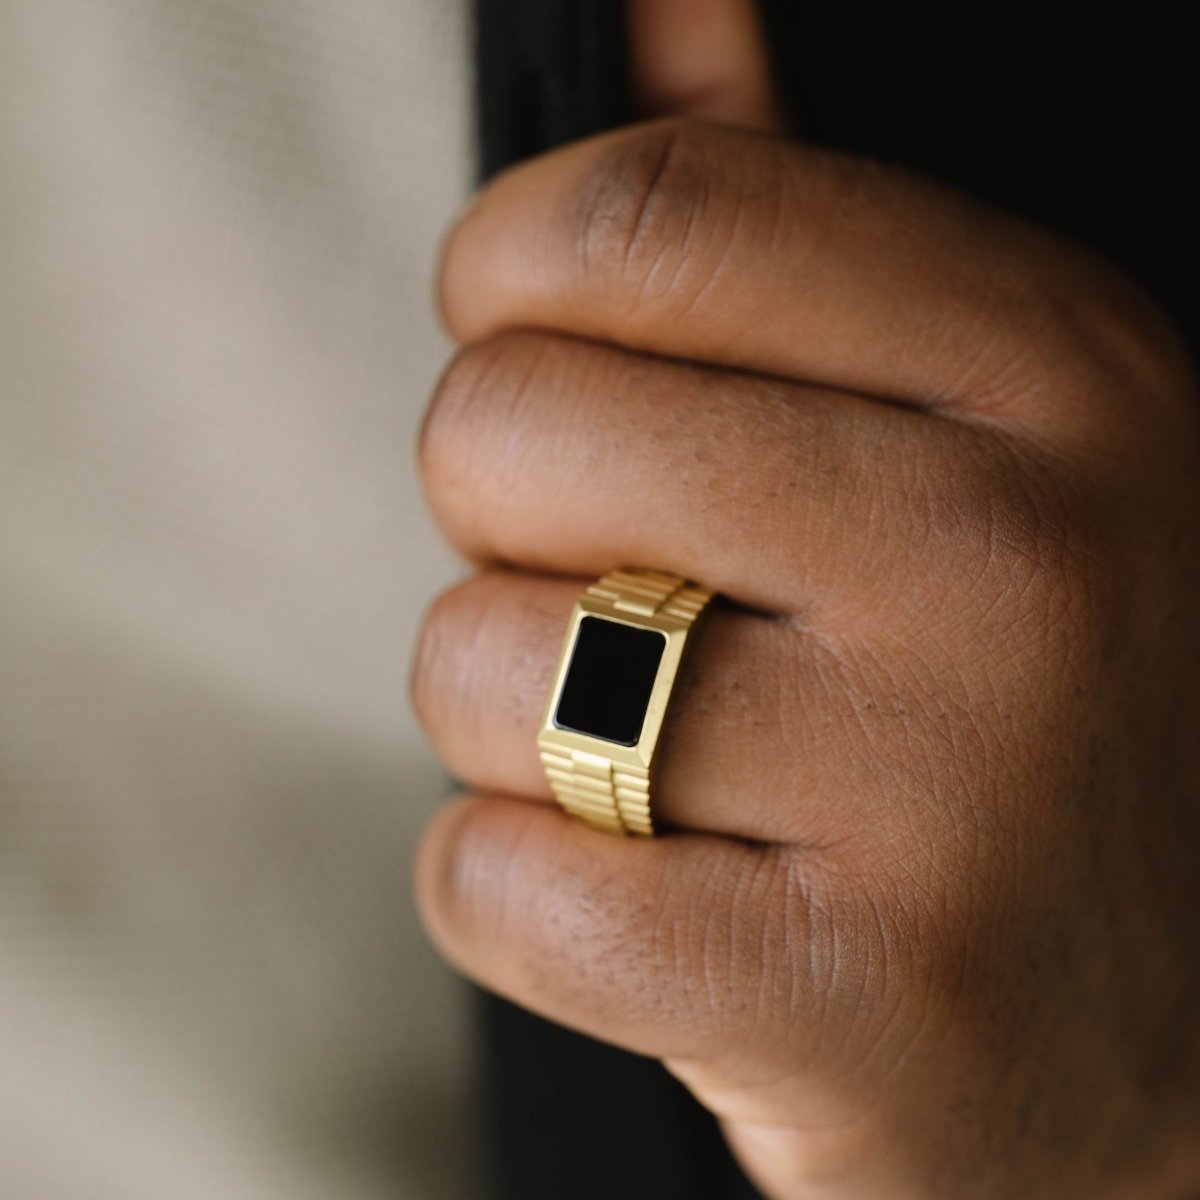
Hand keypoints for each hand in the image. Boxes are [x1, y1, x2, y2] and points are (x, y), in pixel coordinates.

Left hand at [411, 37, 1199, 1199]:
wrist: (1140, 1032)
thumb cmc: (998, 713)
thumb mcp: (959, 431)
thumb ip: (787, 209)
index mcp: (1044, 374)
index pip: (633, 222)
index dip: (509, 295)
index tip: (545, 374)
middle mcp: (1012, 561)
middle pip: (503, 433)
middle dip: (506, 530)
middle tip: (626, 608)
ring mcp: (945, 791)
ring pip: (480, 670)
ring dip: (514, 729)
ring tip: (667, 774)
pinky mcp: (844, 997)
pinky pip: (494, 885)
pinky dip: (513, 895)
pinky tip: (647, 903)